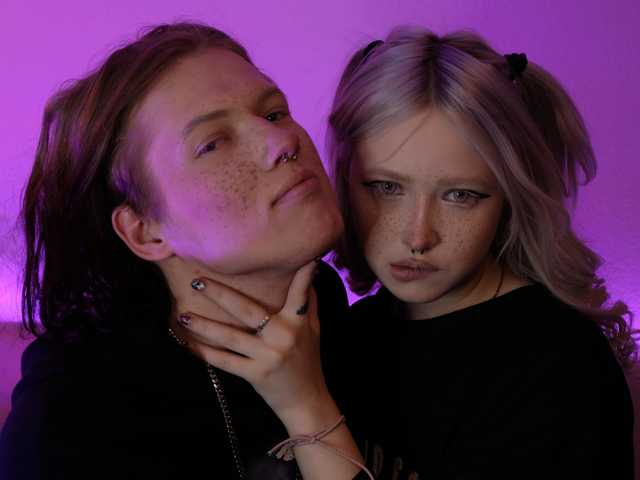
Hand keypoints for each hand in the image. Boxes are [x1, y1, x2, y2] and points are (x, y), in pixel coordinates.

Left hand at [175, 260, 331, 422]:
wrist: (306, 401)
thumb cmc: (308, 360)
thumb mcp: (313, 329)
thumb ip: (308, 302)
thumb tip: (310, 270)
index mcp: (298, 321)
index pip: (299, 292)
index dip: (301, 273)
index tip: (299, 254)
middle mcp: (283, 335)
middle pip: (247, 310)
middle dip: (220, 294)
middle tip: (197, 281)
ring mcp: (268, 355)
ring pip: (230, 337)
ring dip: (204, 326)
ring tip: (184, 315)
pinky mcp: (256, 374)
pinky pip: (225, 361)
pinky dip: (205, 353)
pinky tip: (189, 344)